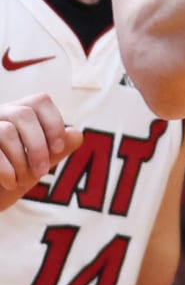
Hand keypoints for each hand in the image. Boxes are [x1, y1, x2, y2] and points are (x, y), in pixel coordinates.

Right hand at [0, 94, 78, 210]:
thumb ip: (58, 148)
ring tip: (24, 180)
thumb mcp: (39, 162)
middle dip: (38, 145)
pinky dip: (6, 169)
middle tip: (43, 171)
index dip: (54, 123)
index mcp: (19, 111)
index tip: (59, 149)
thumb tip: (77, 134)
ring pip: (6, 131)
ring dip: (20, 160)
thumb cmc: (14, 175)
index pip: (40, 101)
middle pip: (24, 114)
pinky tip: (11, 182)